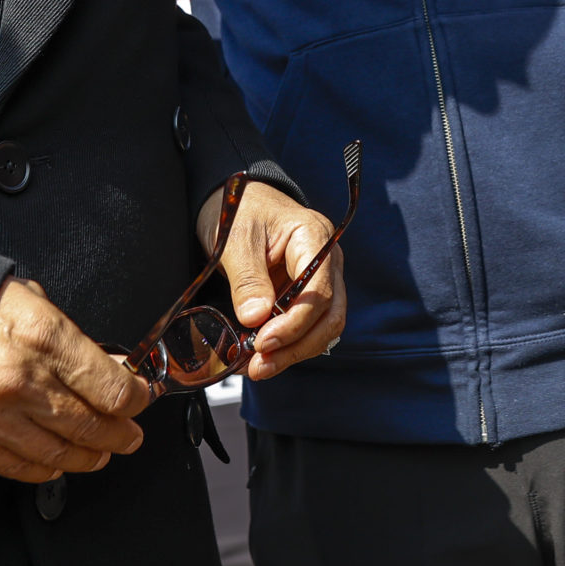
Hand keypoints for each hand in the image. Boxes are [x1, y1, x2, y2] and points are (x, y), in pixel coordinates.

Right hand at [0, 277, 149, 482]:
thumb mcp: (30, 301)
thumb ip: (72, 337)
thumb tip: (112, 364)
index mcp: (43, 338)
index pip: (111, 387)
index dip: (135, 398)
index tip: (140, 397)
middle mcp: (23, 382)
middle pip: (93, 426)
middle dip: (122, 434)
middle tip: (131, 435)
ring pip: (63, 453)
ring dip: (92, 456)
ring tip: (103, 451)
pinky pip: (23, 467)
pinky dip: (49, 469)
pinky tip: (61, 463)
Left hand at [195, 181, 346, 379]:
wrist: (235, 199)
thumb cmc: (239, 208)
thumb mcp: (235, 239)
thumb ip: (248, 279)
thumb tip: (256, 318)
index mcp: (314, 237)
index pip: (318, 292)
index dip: (293, 324)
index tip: (262, 342)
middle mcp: (326, 259)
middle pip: (329, 316)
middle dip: (296, 346)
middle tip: (260, 365)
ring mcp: (320, 278)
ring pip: (323, 327)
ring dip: (293, 352)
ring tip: (258, 367)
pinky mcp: (305, 294)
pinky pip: (307, 326)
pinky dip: (288, 345)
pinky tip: (264, 356)